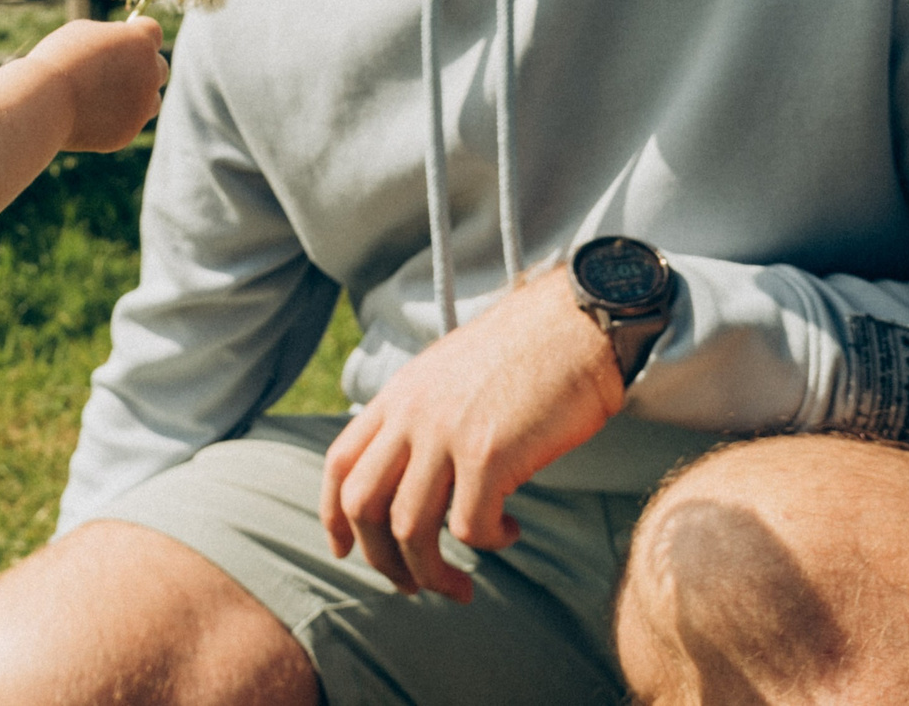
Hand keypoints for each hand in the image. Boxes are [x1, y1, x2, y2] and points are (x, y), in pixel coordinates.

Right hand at [23, 16, 168, 151]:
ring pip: (152, 100)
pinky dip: (115, 118)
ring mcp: (142, 105)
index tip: (122, 39)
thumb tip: (121, 44)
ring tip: (105, 94)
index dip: (137, 33)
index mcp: (140, 42)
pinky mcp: (129, 131)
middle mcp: (150, 73)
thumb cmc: (60, 60)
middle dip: (142, 67)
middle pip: (159, 67)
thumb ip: (110, 37)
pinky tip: (90, 114)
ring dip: (137, 96)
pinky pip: (130, 122)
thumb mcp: (83, 33)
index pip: (153, 31)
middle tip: (114, 69)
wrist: (47, 101)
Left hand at [319, 267, 624, 601]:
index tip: (344, 550)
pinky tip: (510, 530)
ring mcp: (445, 433)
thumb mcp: (449, 376)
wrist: (575, 322)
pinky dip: (488, 543)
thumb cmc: (525, 354)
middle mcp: (410, 414)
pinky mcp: (489, 453)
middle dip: (381, 559)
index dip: (332, 515)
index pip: (339, 462)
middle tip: (413, 584)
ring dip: (431, 572)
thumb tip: (412, 474)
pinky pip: (469, 527)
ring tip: (460, 585)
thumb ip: (421, 416)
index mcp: (397, 396)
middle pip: (362, 505)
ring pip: (409, 530)